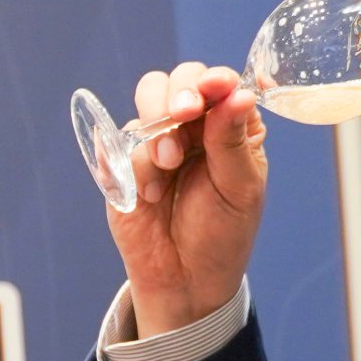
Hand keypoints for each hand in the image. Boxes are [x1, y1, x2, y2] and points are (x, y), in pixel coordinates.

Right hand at [105, 62, 266, 339]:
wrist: (183, 281)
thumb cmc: (221, 235)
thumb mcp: (240, 189)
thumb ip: (233, 141)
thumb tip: (238, 94)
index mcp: (230, 127)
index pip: (221, 85)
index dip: (215, 79)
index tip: (214, 86)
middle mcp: (194, 127)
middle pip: (178, 80)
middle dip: (179, 93)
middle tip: (184, 113)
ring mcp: (157, 142)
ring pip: (147, 102)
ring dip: (157, 127)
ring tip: (168, 164)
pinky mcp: (125, 163)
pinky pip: (120, 142)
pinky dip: (136, 164)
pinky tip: (151, 195)